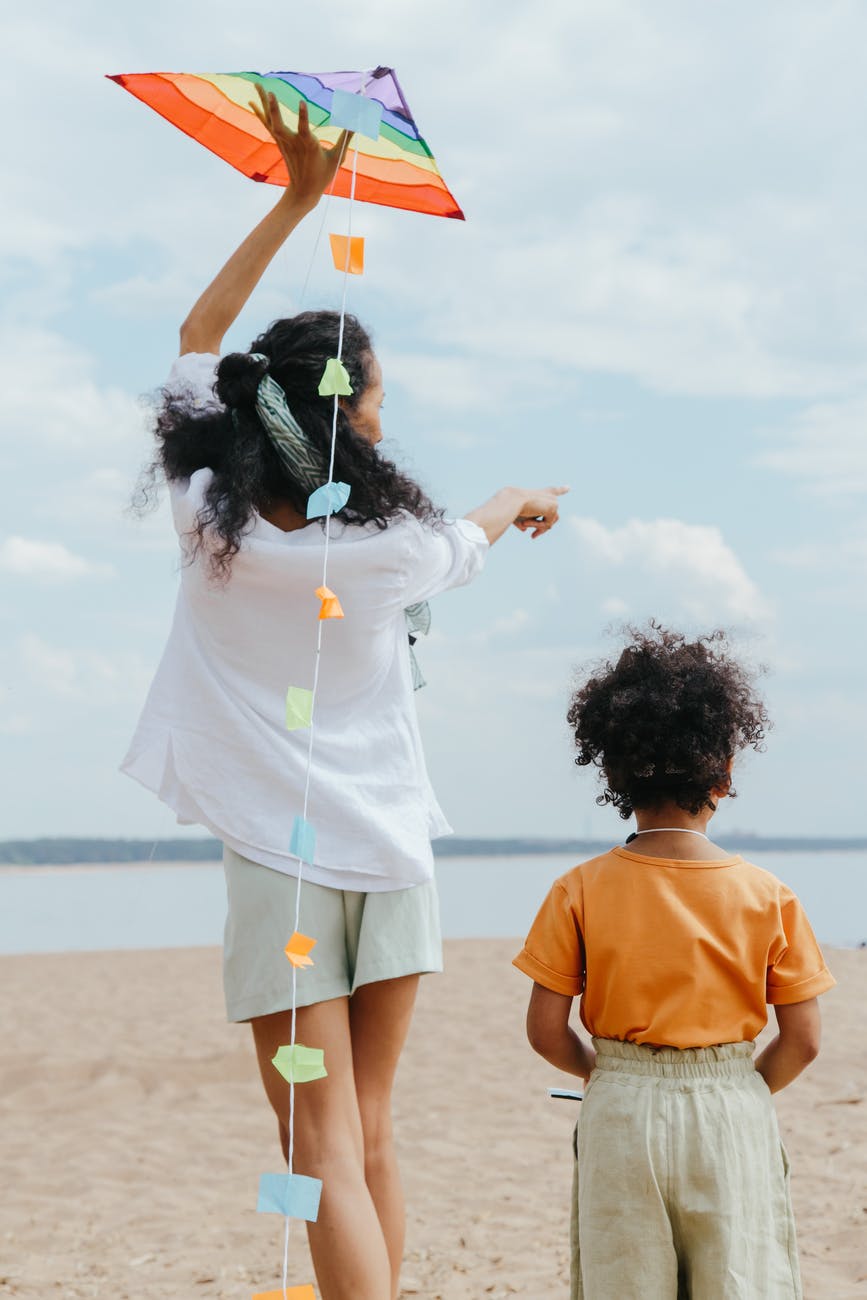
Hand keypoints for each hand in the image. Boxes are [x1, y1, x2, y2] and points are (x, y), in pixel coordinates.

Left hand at [250, 85, 351, 211]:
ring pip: (271, 121)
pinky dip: (259, 112)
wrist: (303, 191)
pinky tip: (251, 100)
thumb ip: (346, 139)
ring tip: (258, 84)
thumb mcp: (337, 159)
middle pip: (279, 125)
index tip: (301, 101)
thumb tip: (357, 123)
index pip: (304, 130)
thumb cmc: (323, 175)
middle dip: (274, 109)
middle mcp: (293, 143)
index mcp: (309, 147)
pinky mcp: (280, 142)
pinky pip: (267, 125)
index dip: (302, 116)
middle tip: (269, 91)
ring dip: (264, 103)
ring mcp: (284, 142)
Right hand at [513, 486, 569, 538]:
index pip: (554, 491)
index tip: (569, 487)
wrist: (512, 500)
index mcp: (542, 493)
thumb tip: (525, 530)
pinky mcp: (554, 507)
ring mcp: (553, 501)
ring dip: (538, 527)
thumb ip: (523, 522)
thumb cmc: (512, 507)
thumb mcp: (517, 516)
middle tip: (533, 536)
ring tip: (524, 523)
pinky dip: (537, 526)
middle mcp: (550, 495)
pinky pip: (548, 524)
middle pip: (552, 517)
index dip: (562, 490)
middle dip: (542, 527)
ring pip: (550, 522)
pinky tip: (527, 521)